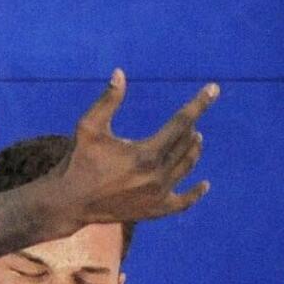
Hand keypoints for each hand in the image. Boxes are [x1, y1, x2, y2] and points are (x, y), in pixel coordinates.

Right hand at [54, 69, 217, 225]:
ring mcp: (158, 195)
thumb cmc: (77, 161)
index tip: (214, 89)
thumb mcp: (89, 127)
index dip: (198, 104)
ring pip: (186, 167)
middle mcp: (157, 176)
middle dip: (190, 129)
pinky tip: (204, 185)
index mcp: (145, 154)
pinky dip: (195, 193)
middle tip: (190, 121)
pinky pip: (183, 203)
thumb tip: (120, 72)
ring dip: (192, 151)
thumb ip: (108, 100)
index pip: (182, 122)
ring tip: (194, 139)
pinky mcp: (154, 211)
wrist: (69, 203)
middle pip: (186, 145)